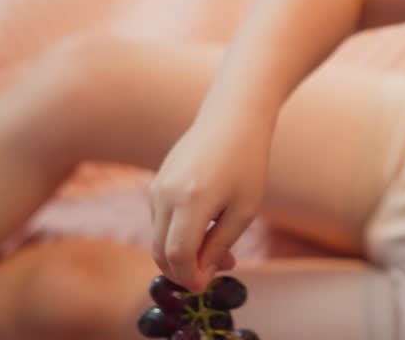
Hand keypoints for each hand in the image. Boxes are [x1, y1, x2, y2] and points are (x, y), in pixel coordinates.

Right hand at [148, 112, 270, 290]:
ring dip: (183, 253)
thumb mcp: (244, 208)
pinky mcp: (157, 182)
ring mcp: (156, 187)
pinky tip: (209, 227)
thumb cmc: (247, 162)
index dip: (190, 278)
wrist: (232, 117)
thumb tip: (201, 276)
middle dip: (184, 271)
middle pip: (160, 252)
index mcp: (190, 201)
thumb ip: (220, 245)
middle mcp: (165, 195)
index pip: (177, 256)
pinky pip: (161, 221)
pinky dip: (178, 234)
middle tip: (216, 272)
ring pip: (159, 238)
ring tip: (222, 248)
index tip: (207, 286)